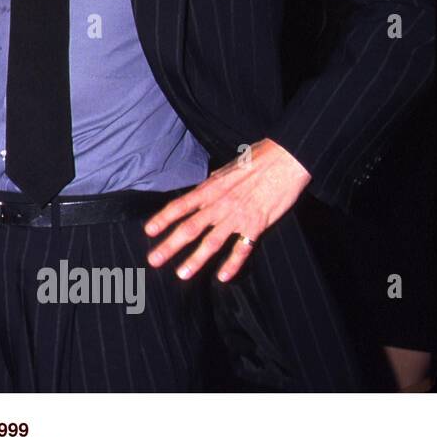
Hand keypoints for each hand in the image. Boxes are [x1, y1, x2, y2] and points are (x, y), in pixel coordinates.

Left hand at [145, 138, 311, 282]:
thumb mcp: (227, 169)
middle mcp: (219, 205)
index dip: (163, 219)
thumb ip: (213, 184)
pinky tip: (223, 277)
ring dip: (195, 260)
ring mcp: (237, 217)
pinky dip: (233, 264)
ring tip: (181, 274)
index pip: (180, 206)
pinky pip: (242, 249)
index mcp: (210, 189)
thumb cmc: (257, 159)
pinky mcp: (256, 226)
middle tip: (154, 260)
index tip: (149, 231)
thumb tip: (202, 190)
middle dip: (170, 245)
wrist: (286, 161)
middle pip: (189, 228)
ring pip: (211, 243)